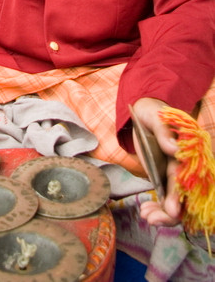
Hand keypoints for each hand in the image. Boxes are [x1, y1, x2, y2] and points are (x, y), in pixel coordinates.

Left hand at [131, 97, 180, 226]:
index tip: (172, 210)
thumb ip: (164, 132)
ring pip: (176, 201)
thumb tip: (175, 148)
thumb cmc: (152, 112)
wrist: (145, 112)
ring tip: (146, 216)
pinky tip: (145, 212)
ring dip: (163, 214)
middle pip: (183, 195)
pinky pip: (166, 197)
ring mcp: (174, 173)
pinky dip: (158, 208)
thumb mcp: (156, 117)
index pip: (183, 176)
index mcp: (186, 150)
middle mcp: (184, 165)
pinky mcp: (164, 176)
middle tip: (151, 219)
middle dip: (170, 213)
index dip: (178, 195)